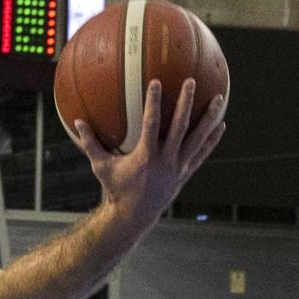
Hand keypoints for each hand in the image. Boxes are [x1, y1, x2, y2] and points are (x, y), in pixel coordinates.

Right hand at [72, 78, 226, 223]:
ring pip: (196, 139)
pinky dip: (212, 140)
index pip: (151, 124)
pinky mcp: (185, 173)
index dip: (154, 103)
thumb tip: (77, 121)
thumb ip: (90, 144)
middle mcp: (165, 160)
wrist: (133, 216)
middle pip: (179, 127)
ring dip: (208, 118)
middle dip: (186, 103)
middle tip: (192, 81)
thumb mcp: (101, 167)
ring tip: (219, 99)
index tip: (157, 82)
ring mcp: (178, 167)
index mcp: (145, 156)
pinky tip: (221, 125)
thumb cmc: (115, 189)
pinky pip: (201, 154)